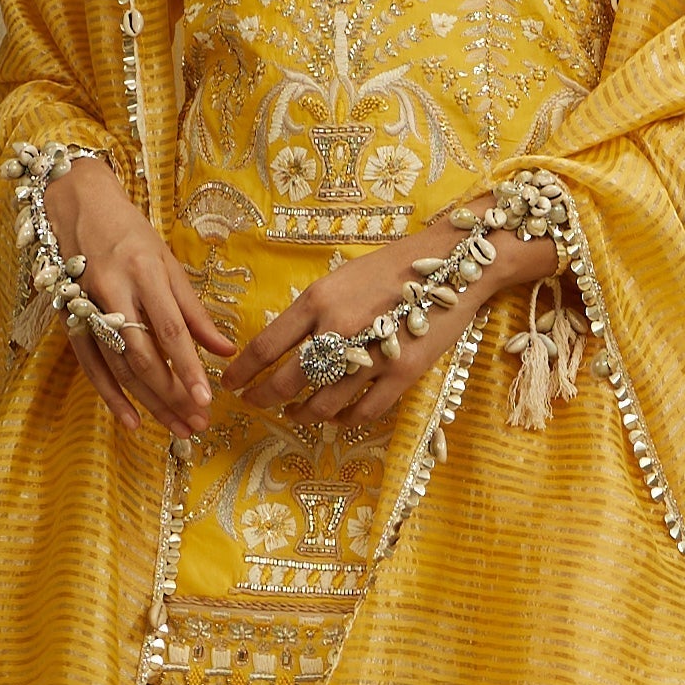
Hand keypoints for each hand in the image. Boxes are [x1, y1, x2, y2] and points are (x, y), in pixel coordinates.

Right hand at [48, 160, 237, 436]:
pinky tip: (131, 420)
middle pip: (143, 356)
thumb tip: (226, 350)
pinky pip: (90, 365)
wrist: (74, 203)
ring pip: (118, 366)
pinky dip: (110, 395)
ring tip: (176, 429)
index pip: (171, 330)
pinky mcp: (68, 317)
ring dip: (148, 402)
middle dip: (171, 395)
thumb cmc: (129, 232)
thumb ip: (194, 310)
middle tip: (196, 425)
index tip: (207, 400)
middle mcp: (114, 290)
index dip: (188, 368)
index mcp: (145, 272)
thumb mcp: (168, 261)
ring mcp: (86, 306)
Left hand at [226, 214, 563, 427]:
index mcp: (317, 300)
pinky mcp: (402, 374)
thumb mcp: (341, 279)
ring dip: (304, 414)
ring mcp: (370, 354)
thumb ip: (314, 312)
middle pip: (287, 381)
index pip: (266, 346)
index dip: (244, 372)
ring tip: (297, 414)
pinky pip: (363, 412)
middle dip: (264, 398)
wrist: (452, 263)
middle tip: (257, 405)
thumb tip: (288, 347)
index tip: (232, 384)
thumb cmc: (393, 267)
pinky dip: (345, 421)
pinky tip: (338, 418)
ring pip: (323, 403)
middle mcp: (337, 329)